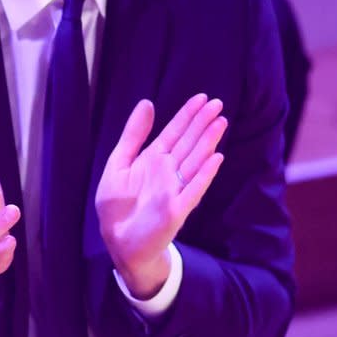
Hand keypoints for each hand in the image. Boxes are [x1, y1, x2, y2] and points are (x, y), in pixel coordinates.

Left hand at [96, 95, 226, 298]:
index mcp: (152, 159)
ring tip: (221, 122)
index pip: (174, 132)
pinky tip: (216, 157)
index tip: (203, 97)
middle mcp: (167, 171)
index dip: (187, 115)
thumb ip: (133, 135)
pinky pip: (193, 188)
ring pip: (195, 160)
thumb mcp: (118, 162)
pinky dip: (204, 173)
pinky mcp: (177, 208)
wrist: (117, 239)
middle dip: (202, 123)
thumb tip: (147, 103)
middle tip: (218, 103)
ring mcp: (175, 188)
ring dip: (208, 142)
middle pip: (188, 142)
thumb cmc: (116, 203)